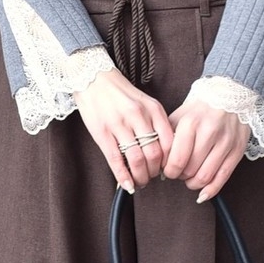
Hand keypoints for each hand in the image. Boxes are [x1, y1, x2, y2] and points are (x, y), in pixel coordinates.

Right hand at [73, 68, 173, 190]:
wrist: (93, 78)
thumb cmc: (120, 93)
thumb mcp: (145, 103)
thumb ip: (156, 123)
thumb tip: (163, 153)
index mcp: (153, 109)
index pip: (170, 142)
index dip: (169, 161)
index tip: (166, 169)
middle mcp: (138, 116)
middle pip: (154, 154)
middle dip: (155, 172)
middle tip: (152, 177)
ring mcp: (119, 124)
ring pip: (137, 160)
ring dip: (140, 177)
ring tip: (140, 181)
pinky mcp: (102, 133)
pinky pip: (116, 160)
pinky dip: (123, 177)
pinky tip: (126, 185)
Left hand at [163, 97, 249, 201]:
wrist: (231, 94)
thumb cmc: (200, 108)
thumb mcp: (179, 116)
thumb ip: (167, 138)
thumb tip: (158, 163)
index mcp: (191, 123)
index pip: (177, 160)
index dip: (169, 171)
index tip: (167, 170)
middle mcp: (209, 133)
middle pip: (190, 170)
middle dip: (180, 176)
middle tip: (178, 172)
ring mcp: (225, 143)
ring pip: (205, 177)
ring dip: (193, 183)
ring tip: (189, 178)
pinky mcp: (237, 151)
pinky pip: (223, 178)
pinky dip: (210, 190)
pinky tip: (202, 193)